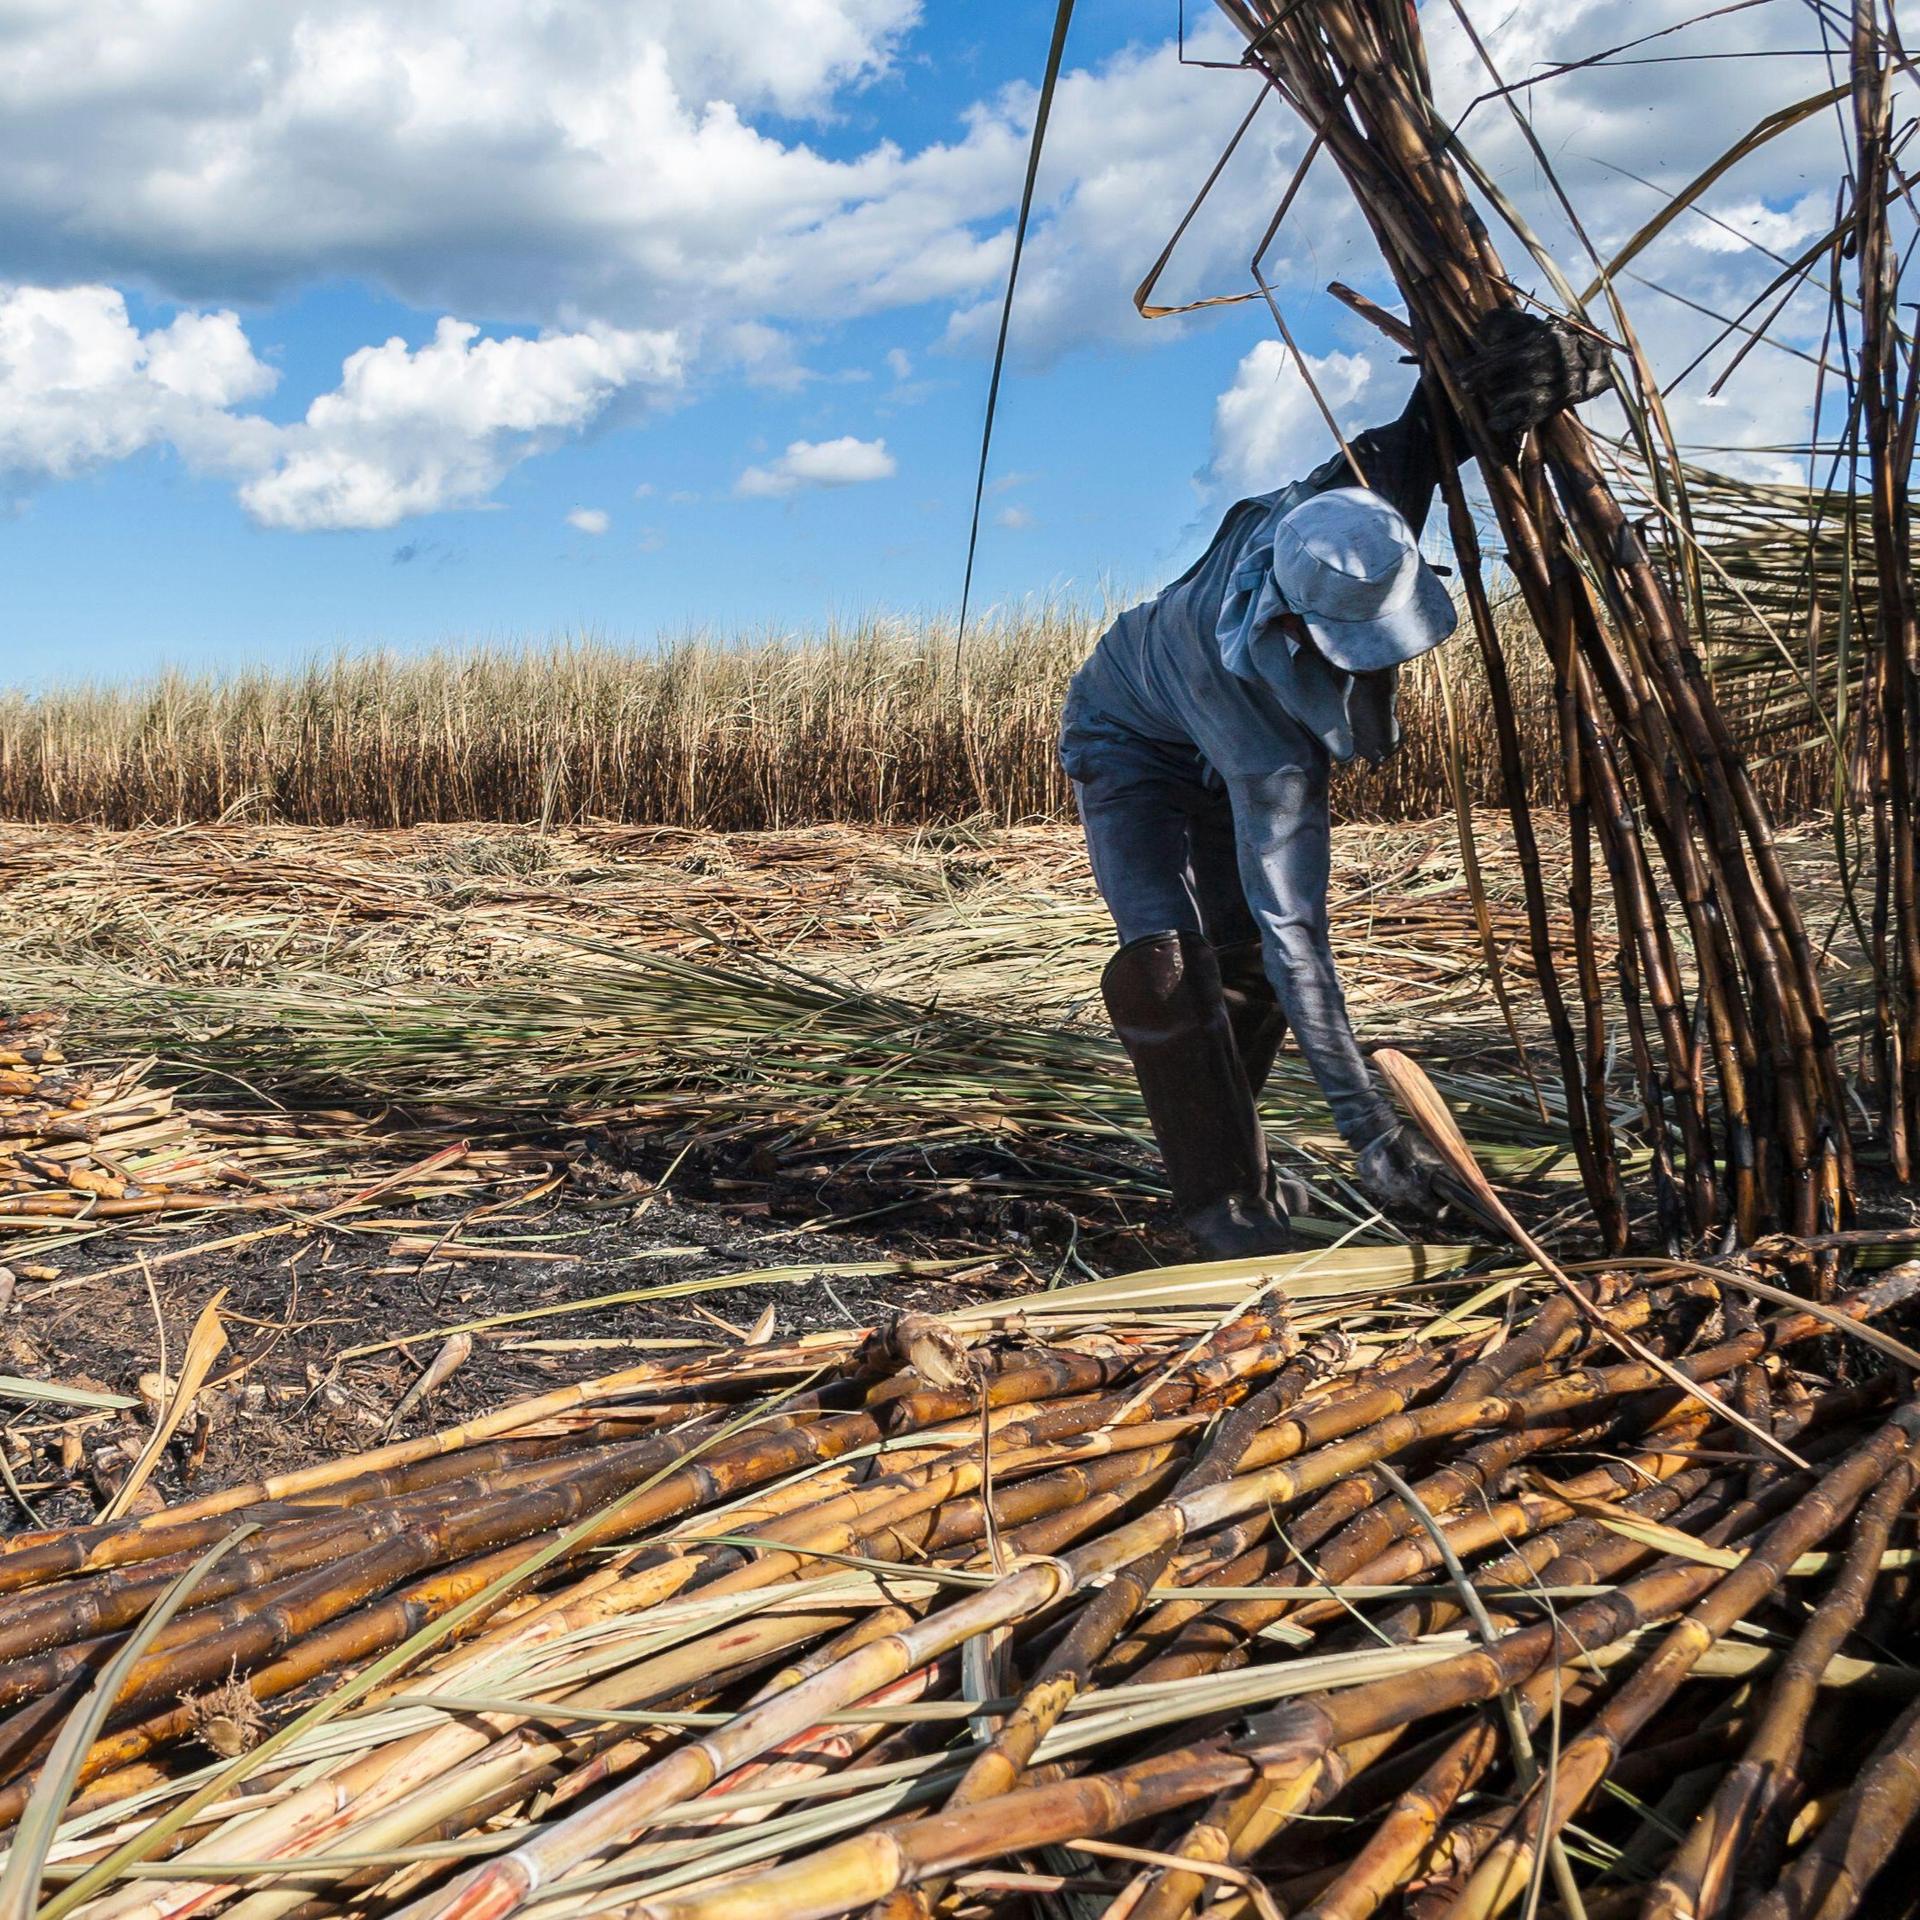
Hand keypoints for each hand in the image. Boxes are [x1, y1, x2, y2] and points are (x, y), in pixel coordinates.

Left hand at [1456, 309, 1610, 438]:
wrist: (1596, 362)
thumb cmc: (1555, 342)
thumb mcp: (1534, 327)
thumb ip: (1507, 324)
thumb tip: (1483, 327)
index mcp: (1541, 338)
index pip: (1505, 351)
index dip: (1479, 363)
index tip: (1459, 372)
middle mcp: (1549, 360)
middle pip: (1510, 372)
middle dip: (1483, 379)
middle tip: (1463, 386)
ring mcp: (1554, 383)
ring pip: (1518, 395)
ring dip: (1496, 399)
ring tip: (1483, 399)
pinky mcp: (1556, 404)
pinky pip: (1528, 417)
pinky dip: (1509, 421)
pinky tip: (1494, 422)